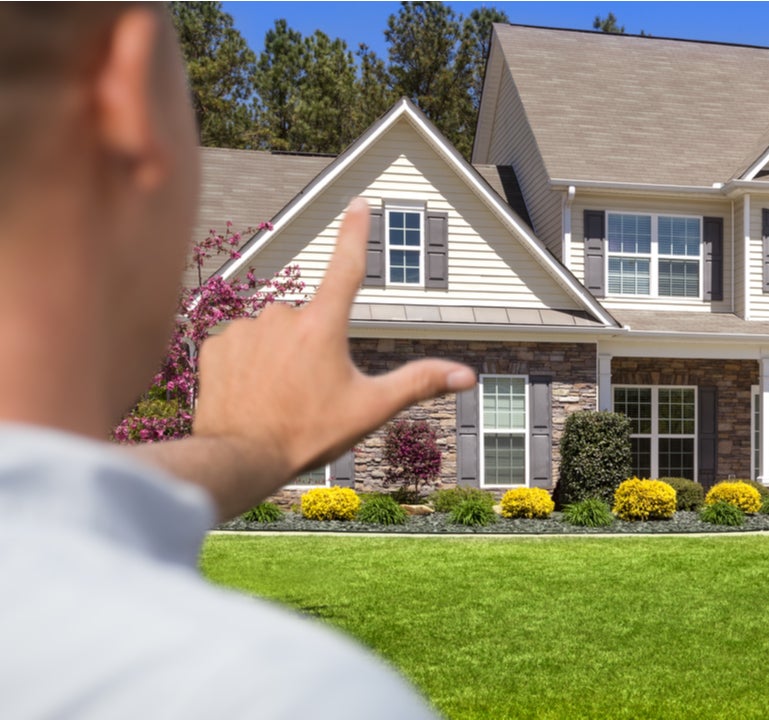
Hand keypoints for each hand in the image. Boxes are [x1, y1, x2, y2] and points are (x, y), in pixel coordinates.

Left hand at [192, 198, 475, 483]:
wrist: (238, 458)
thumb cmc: (307, 434)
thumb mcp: (370, 409)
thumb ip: (419, 383)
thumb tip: (468, 376)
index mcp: (323, 325)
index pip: (346, 267)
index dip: (354, 233)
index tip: (357, 203)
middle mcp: (283, 315)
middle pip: (309, 320)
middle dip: (313, 348)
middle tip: (309, 393)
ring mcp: (245, 327)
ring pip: (274, 333)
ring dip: (279, 356)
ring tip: (278, 398)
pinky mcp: (215, 343)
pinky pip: (241, 345)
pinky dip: (248, 364)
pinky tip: (250, 393)